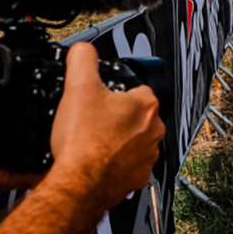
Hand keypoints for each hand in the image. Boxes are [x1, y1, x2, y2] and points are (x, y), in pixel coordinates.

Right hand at [50, 43, 164, 211]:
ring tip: (93, 142)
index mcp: (146, 104)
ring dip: (116, 140)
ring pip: (133, 141)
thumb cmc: (84, 142)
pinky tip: (96, 162)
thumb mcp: (78, 86)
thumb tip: (83, 49)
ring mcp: (148, 155)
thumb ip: (83, 59)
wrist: (79, 184)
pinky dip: (114, 164)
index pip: (137, 88)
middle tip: (93, 121)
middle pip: (135, 115)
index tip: (101, 97)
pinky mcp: (137, 177)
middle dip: (116, 117)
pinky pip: (128, 166)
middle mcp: (154, 129)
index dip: (115, 91)